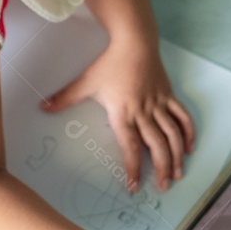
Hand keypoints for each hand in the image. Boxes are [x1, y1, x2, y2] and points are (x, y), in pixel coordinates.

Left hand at [42, 40, 194, 191]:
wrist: (134, 42)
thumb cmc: (109, 63)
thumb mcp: (85, 82)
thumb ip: (65, 98)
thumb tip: (42, 107)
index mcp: (123, 113)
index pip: (130, 147)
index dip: (134, 168)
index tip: (134, 186)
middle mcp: (144, 112)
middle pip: (157, 146)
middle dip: (161, 169)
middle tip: (163, 187)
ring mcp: (159, 104)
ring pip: (172, 135)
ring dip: (177, 157)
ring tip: (178, 175)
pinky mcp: (169, 95)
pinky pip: (183, 117)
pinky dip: (188, 133)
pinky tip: (189, 149)